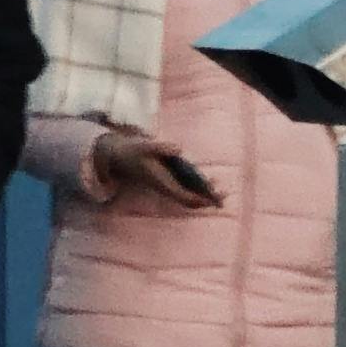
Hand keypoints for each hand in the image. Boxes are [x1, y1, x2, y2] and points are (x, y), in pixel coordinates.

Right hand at [90, 127, 214, 208]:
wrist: (120, 156)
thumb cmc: (134, 151)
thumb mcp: (145, 146)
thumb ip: (160, 147)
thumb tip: (178, 148)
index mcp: (162, 184)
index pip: (184, 197)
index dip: (200, 198)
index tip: (215, 197)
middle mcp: (166, 188)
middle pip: (189, 201)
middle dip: (207, 200)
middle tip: (225, 195)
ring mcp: (167, 186)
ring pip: (188, 197)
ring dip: (205, 195)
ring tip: (222, 189)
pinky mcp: (168, 181)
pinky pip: (186, 190)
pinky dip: (198, 188)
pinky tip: (210, 182)